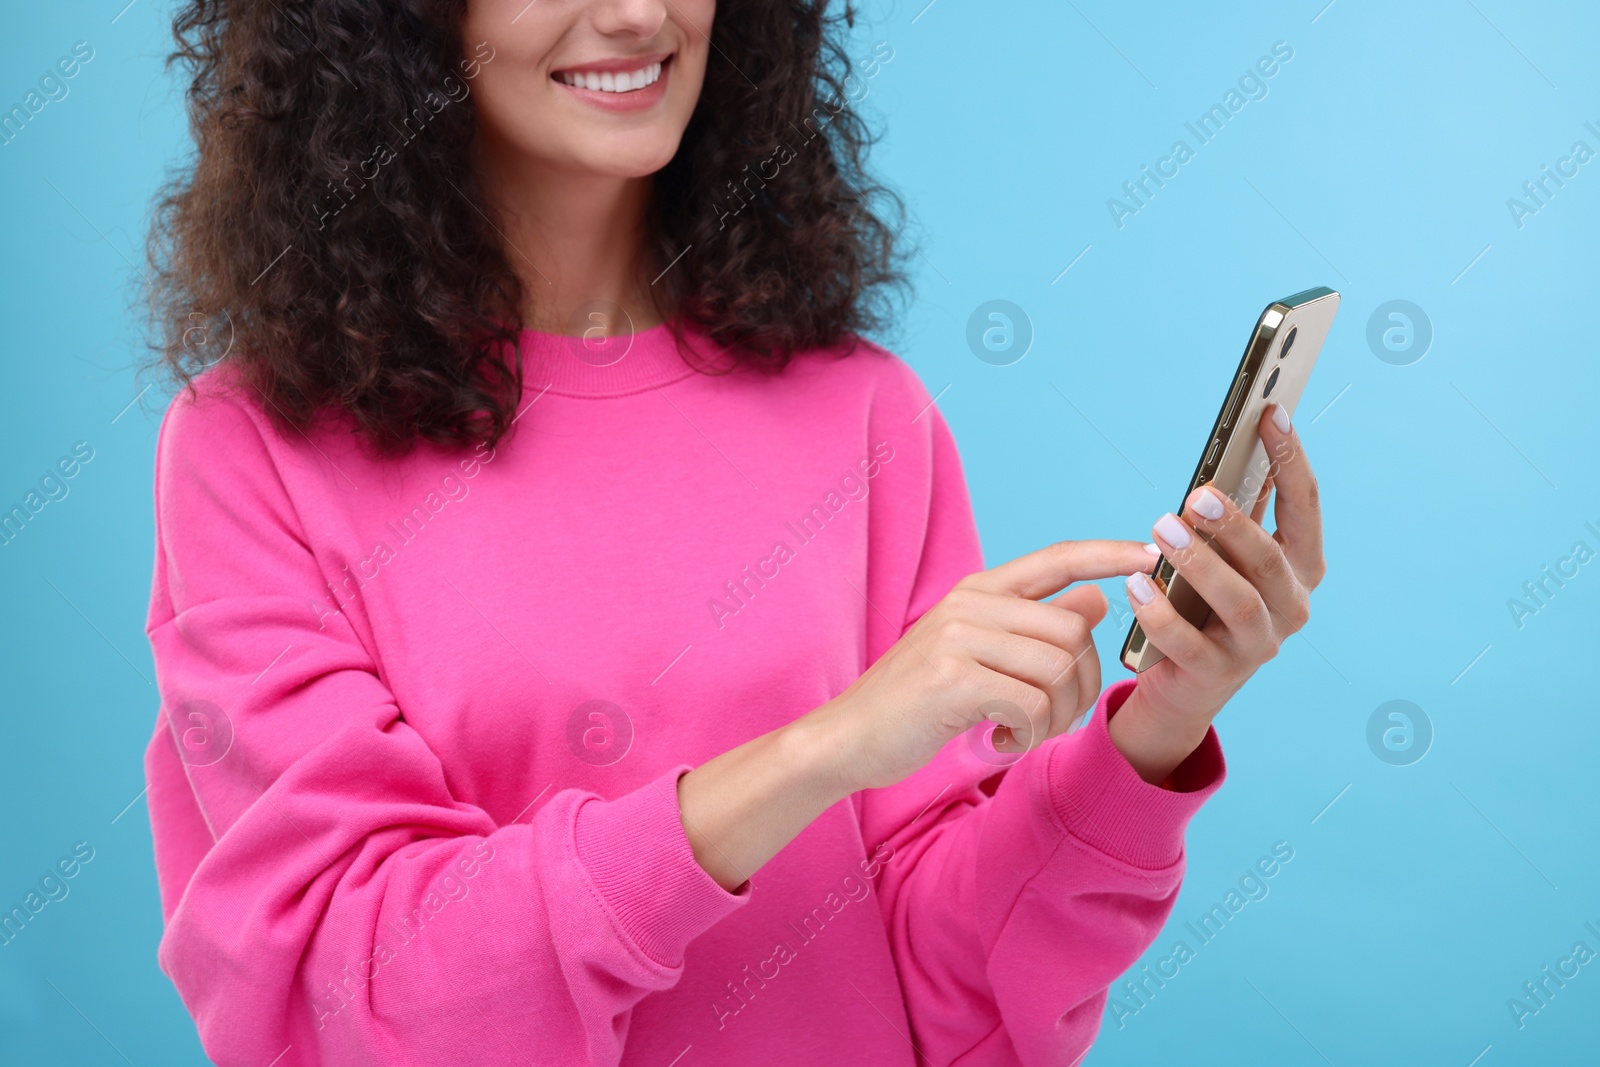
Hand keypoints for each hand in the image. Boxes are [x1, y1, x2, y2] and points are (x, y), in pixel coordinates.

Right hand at [807, 539, 1158, 792]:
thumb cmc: (914, 702)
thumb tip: (1097, 598)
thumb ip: (1034, 627)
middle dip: (1084, 687)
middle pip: (1073, 631)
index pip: (1058, 558)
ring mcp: (959, 637)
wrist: (846, 738)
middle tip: (1056, 720)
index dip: (1109, 554)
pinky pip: (1032, 703)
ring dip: (1058, 716)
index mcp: (978, 591)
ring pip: (1059, 669)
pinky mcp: (953, 677)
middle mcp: (970, 604)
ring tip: (1025, 734)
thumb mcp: (976, 655)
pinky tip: (1002, 742)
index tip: (1150, 555)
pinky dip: (1030, 733)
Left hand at [1112, 403, 1325, 782]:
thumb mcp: (1225, 554)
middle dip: (1234, 523)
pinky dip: (1161, 614)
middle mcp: (1291, 605)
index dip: (1291, 459)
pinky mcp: (1219, 675)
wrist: (1185, 685)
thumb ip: (1235, 510)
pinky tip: (1135, 585)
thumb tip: (1234, 442)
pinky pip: (1189, 643)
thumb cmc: (1206, 603)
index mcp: (1301, 566)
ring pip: (1239, 601)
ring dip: (1200, 563)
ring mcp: (1259, 644)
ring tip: (1162, 530)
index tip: (1271, 413)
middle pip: (1271, 559)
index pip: (1305, 506)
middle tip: (1196, 493)